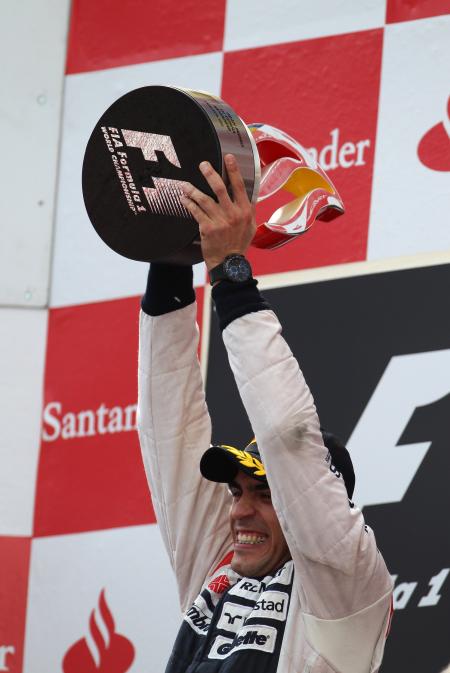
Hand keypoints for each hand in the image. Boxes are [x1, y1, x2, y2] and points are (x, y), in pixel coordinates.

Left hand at [180, 154, 255, 270]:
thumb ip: (248, 209)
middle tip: (203, 164)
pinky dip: (188, 204)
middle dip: (210, 174)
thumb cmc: (239, 243)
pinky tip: (183, 199)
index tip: (228, 157)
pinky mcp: (207, 228)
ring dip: (193, 190)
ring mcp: (220, 221)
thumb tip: (248, 193)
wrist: (230, 263)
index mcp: (245, 211)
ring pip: (204, 199)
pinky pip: (196, 211)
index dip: (234, 170)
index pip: (240, 186)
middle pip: (220, 188)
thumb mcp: (250, 226)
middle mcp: (233, 214)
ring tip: (185, 185)